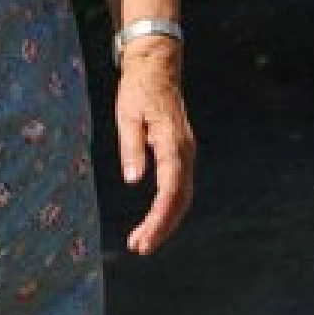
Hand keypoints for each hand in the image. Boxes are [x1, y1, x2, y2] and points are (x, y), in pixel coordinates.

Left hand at [115, 44, 195, 254]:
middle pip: (180, 200)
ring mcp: (186, 152)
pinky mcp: (181, 153)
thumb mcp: (127, 116)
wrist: (156, 67)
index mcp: (172, 143)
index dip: (158, 219)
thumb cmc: (138, 90)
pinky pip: (179, 187)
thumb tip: (133, 181)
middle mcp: (185, 151)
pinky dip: (168, 207)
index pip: (170, 190)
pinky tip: (154, 220)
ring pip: (182, 196)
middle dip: (162, 227)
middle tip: (139, 248)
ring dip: (165, 221)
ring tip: (142, 241)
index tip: (142, 238)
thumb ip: (131, 147)